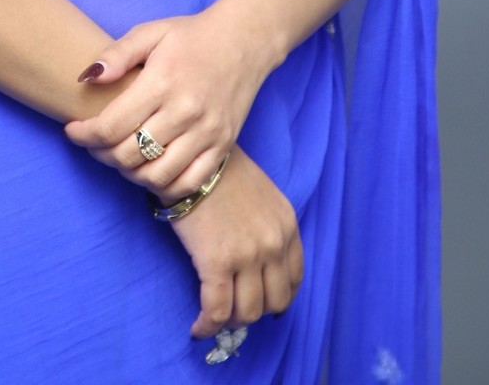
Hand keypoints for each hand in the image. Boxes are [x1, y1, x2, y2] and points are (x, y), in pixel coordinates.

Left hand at [64, 10, 272, 200]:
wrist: (244, 41)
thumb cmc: (191, 36)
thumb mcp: (151, 32)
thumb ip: (118, 54)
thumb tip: (87, 78)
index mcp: (163, 81)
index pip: (111, 125)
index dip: (84, 135)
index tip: (72, 130)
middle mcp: (186, 111)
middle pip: (129, 155)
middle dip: (101, 154)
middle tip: (94, 143)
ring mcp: (207, 133)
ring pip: (156, 175)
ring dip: (129, 173)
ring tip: (120, 156)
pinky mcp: (223, 146)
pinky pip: (187, 183)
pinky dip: (163, 185)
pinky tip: (150, 169)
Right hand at [168, 145, 303, 337]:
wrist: (193, 159)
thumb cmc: (222, 171)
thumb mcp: (263, 194)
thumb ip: (269, 226)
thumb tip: (258, 262)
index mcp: (287, 225)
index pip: (294, 278)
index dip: (279, 298)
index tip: (264, 302)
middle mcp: (273, 244)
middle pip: (274, 302)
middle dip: (255, 311)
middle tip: (235, 308)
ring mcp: (247, 256)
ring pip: (247, 312)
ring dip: (230, 320)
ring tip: (215, 316)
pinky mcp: (217, 263)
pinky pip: (216, 311)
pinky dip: (207, 326)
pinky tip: (197, 328)